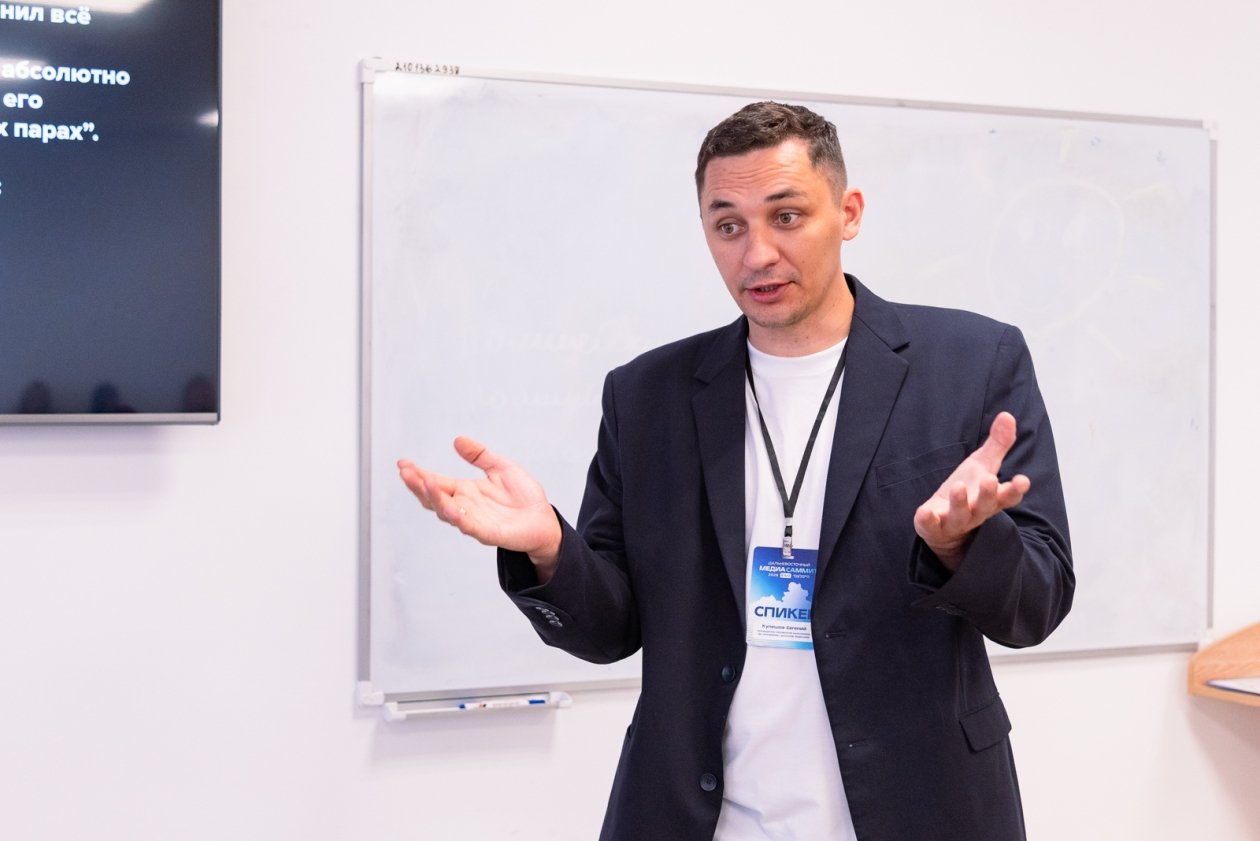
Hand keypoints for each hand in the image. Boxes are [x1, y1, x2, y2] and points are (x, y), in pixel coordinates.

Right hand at [398, 437, 561, 579]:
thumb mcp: (501, 468)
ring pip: (447, 513)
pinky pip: (470, 527)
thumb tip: (458, 440)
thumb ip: (480, 455)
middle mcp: (466, 507)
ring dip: (435, 499)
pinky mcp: (489, 533)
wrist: (544, 519)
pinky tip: (450, 508)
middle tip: (406, 472)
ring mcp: (475, 521)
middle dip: (418, 486)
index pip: (437, 482)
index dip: (418, 474)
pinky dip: (459, 519)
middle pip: (434, 498)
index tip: (403, 464)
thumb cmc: (524, 497)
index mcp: (466, 491)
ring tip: (424, 483)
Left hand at [913, 412, 1030, 571]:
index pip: (1008, 496)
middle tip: (990, 479)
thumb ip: (997, 444)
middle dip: (988, 494)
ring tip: (958, 487)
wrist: (944, 525)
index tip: (1023, 481)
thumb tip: (1008, 415)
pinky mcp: (934, 526)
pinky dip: (928, 520)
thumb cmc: (968, 490)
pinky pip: (931, 525)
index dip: (1015, 489)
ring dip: (960, 503)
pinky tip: (925, 512)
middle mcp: (976, 511)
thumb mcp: (982, 465)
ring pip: (960, 515)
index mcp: (991, 497)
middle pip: (985, 505)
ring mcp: (955, 520)